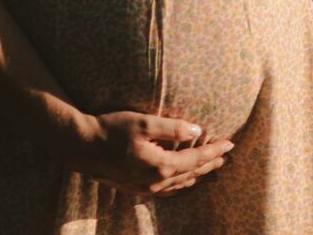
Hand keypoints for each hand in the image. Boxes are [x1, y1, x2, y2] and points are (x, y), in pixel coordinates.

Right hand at [60, 109, 235, 198]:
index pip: (195, 159)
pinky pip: (168, 190)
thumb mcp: (142, 122)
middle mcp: (157, 182)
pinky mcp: (137, 189)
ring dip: (199, 175)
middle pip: (192, 174)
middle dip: (211, 164)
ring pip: (181, 184)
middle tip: (226, 154)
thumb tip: (196, 131)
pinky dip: (182, 184)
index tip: (230, 143)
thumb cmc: (111, 130)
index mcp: (161, 166)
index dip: (214, 151)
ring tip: (211, 166)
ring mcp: (147, 189)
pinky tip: (184, 180)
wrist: (83, 147)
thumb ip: (171, 128)